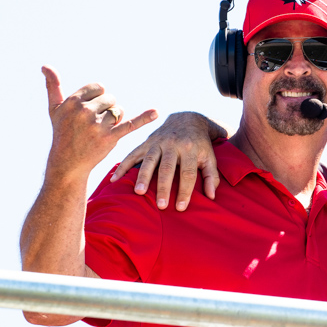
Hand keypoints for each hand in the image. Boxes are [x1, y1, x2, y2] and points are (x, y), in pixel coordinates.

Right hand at [42, 65, 157, 180]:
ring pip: (119, 111)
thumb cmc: (62, 133)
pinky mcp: (110, 138)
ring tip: (100, 131)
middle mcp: (85, 111)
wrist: (68, 163)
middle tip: (94, 125)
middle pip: (111, 99)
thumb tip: (45, 66)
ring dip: (114, 120)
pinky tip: (155, 113)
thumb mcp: (55, 109)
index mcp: (73, 101)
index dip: (97, 98)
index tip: (89, 110)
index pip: (99, 87)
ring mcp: (97, 125)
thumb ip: (53, 86)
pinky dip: (144, 118)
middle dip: (106, 110)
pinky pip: (130, 124)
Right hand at [110, 112, 227, 210]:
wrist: (187, 120)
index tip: (180, 207)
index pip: (187, 173)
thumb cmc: (200, 144)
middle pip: (167, 168)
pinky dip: (123, 166)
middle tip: (160, 205)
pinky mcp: (146, 142)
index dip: (184, 191)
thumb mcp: (210, 157)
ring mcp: (158, 142)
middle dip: (163, 186)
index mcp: (190, 149)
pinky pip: (132, 154)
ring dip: (143, 176)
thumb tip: (212, 196)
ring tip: (138, 192)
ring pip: (149, 160)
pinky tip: (114, 179)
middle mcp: (173, 145)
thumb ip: (211, 176)